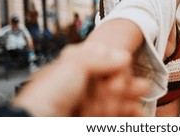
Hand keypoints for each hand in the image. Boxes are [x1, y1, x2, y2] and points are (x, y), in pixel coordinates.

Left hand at [12, 42, 148, 115]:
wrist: (37, 123)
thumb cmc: (48, 93)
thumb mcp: (75, 63)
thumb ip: (101, 58)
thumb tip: (123, 56)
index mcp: (71, 68)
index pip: (100, 64)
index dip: (118, 66)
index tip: (129, 66)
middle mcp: (76, 87)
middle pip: (110, 85)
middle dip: (129, 87)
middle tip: (143, 88)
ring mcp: (81, 106)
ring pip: (112, 103)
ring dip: (130, 104)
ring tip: (142, 109)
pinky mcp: (86, 120)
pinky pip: (110, 117)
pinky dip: (124, 116)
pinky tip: (136, 116)